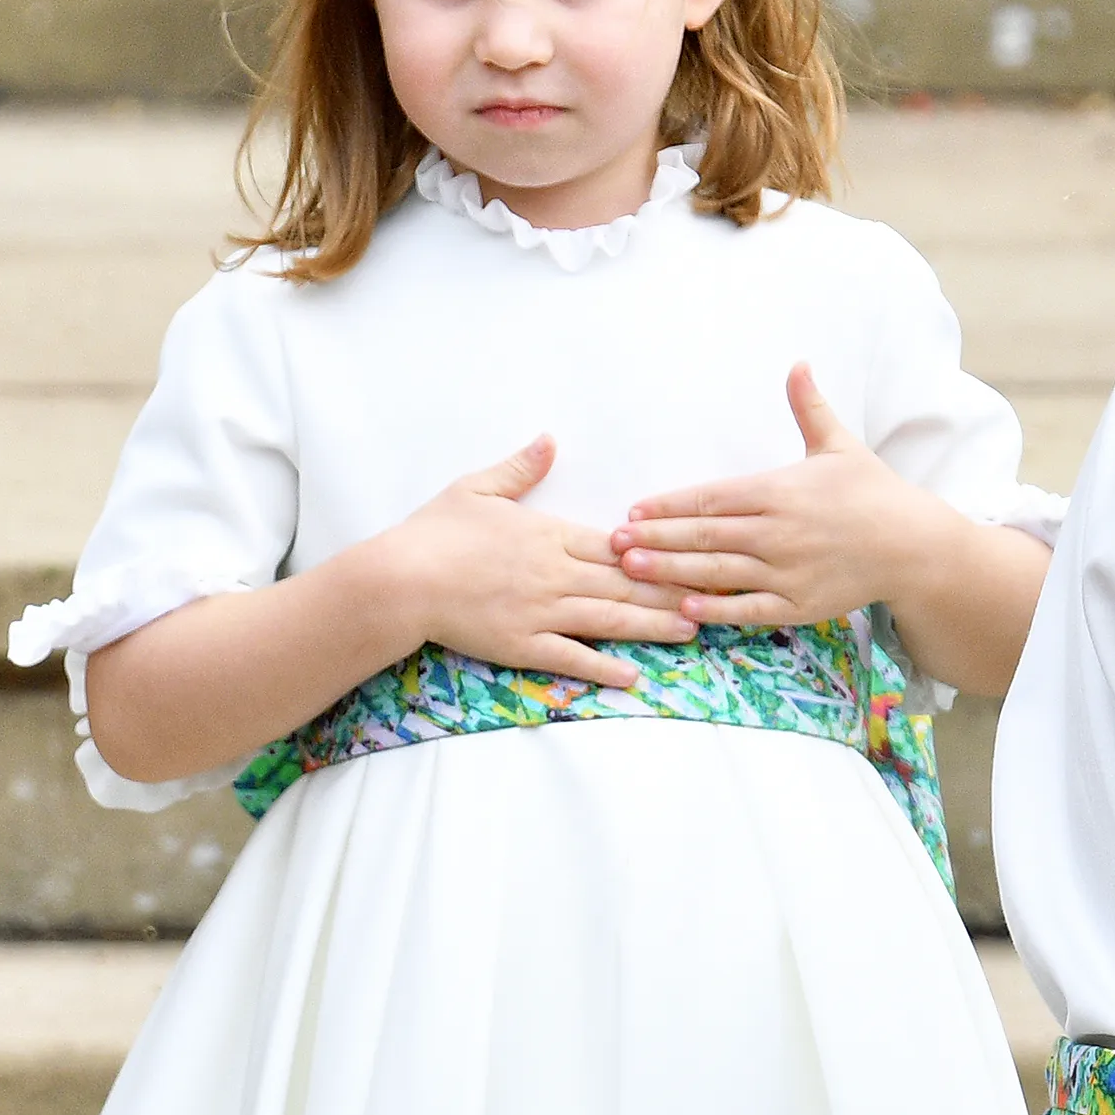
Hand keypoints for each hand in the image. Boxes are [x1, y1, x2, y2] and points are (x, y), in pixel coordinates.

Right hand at [379, 435, 695, 685]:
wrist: (398, 580)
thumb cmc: (434, 532)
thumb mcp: (477, 487)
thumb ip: (521, 468)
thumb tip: (550, 439)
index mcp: (550, 535)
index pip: (616, 546)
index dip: (658, 552)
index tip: (693, 552)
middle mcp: (555, 574)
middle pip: (626, 583)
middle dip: (673, 589)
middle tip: (716, 594)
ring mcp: (542, 612)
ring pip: (610, 620)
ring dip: (653, 625)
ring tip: (692, 629)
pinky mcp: (523, 645)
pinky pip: (572, 658)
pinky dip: (604, 667)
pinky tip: (634, 675)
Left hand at [612, 364, 958, 626]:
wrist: (913, 545)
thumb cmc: (872, 491)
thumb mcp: (839, 444)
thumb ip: (809, 407)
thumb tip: (798, 362)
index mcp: (780, 490)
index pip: (712, 498)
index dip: (670, 505)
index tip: (635, 509)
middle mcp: (778, 531)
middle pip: (704, 535)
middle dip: (655, 538)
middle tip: (613, 542)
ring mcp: (787, 571)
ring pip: (717, 571)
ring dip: (670, 571)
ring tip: (631, 570)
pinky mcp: (798, 604)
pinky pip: (747, 608)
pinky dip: (714, 609)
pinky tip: (682, 609)